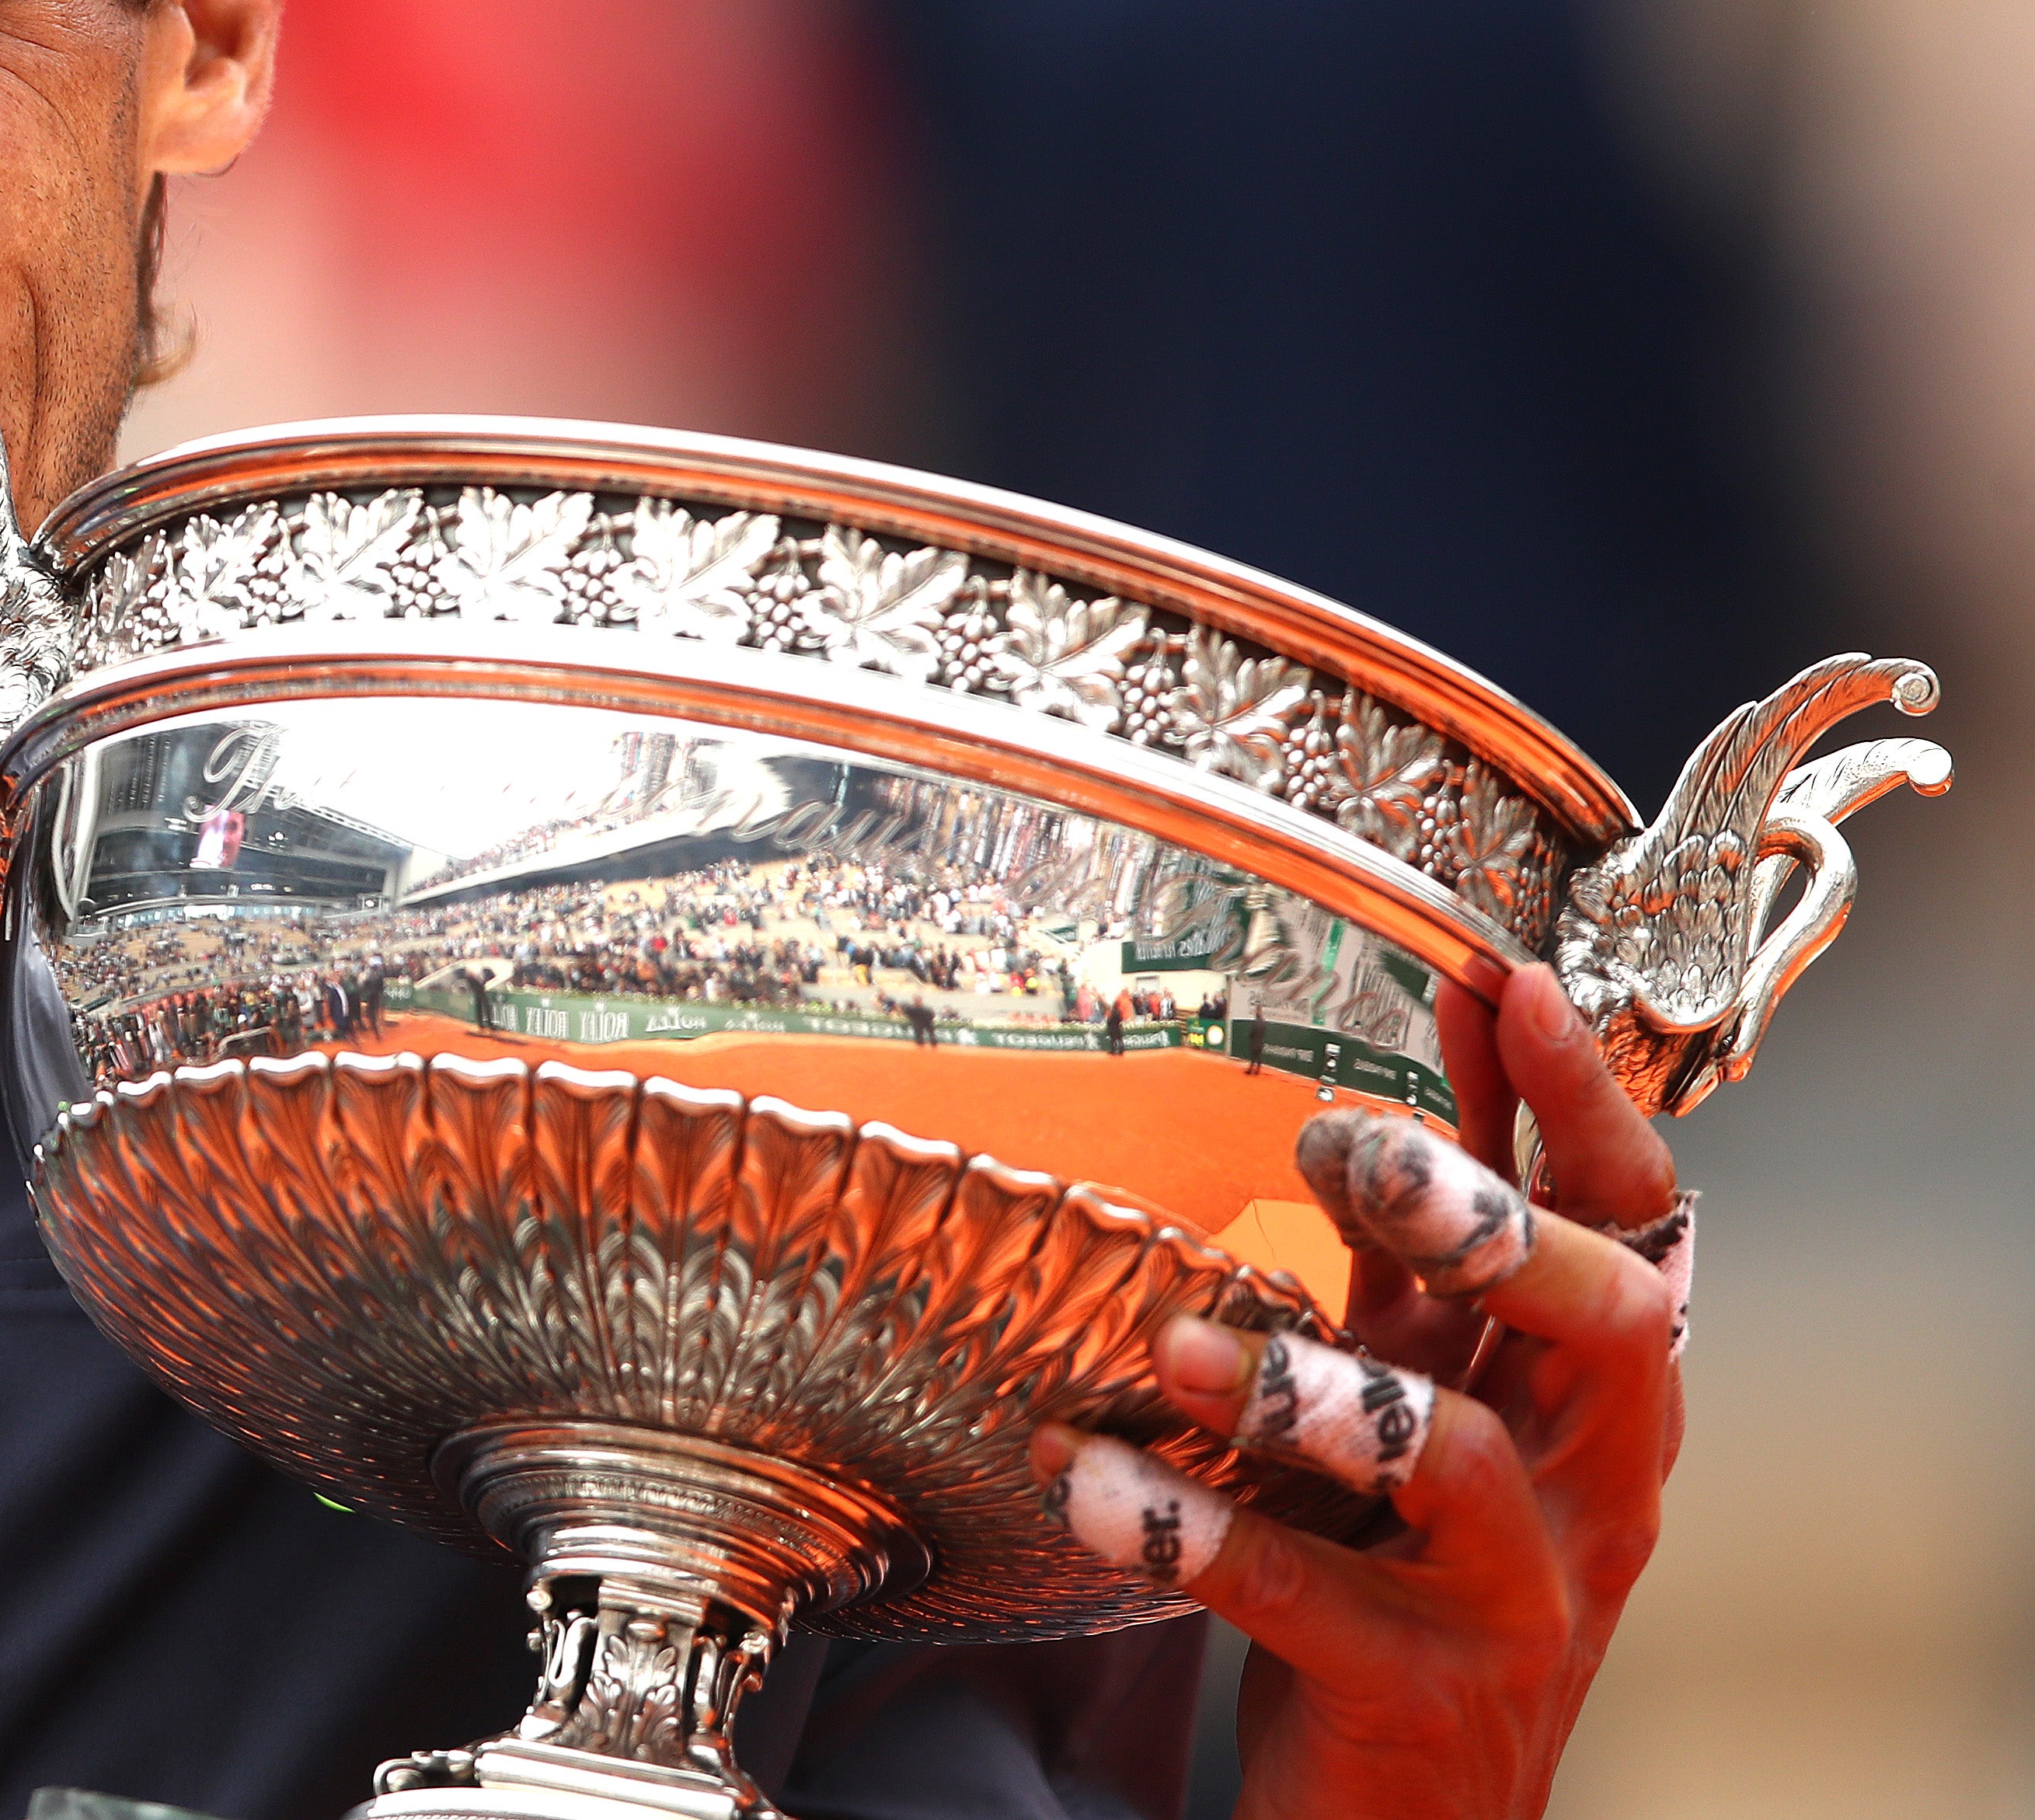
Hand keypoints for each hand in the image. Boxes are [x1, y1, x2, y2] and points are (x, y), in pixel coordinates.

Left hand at [1033, 961, 1688, 1818]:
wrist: (1406, 1809)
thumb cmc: (1409, 1568)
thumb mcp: (1429, 1385)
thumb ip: (1429, 1242)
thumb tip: (1442, 1038)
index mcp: (1593, 1403)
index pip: (1635, 1227)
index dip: (1584, 1105)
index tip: (1508, 982)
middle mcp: (1587, 1491)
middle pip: (1611, 1326)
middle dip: (1489, 1221)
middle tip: (1352, 1144)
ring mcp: (1513, 1600)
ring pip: (1453, 1462)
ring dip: (1308, 1383)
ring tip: (1170, 1337)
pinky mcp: (1414, 1694)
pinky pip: (1307, 1600)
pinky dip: (1189, 1528)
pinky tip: (1083, 1477)